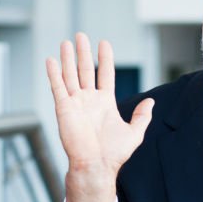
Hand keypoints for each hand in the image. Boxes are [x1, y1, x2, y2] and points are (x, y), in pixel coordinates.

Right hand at [46, 33, 152, 201]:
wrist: (96, 165)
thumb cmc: (114, 154)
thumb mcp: (134, 132)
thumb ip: (142, 116)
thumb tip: (150, 102)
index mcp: (104, 103)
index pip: (105, 74)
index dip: (105, 59)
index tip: (104, 43)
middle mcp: (89, 100)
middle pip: (85, 70)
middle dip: (83, 53)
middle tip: (81, 36)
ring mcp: (75, 103)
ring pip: (70, 75)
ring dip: (68, 58)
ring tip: (67, 42)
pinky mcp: (63, 108)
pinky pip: (57, 87)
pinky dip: (54, 73)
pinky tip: (51, 60)